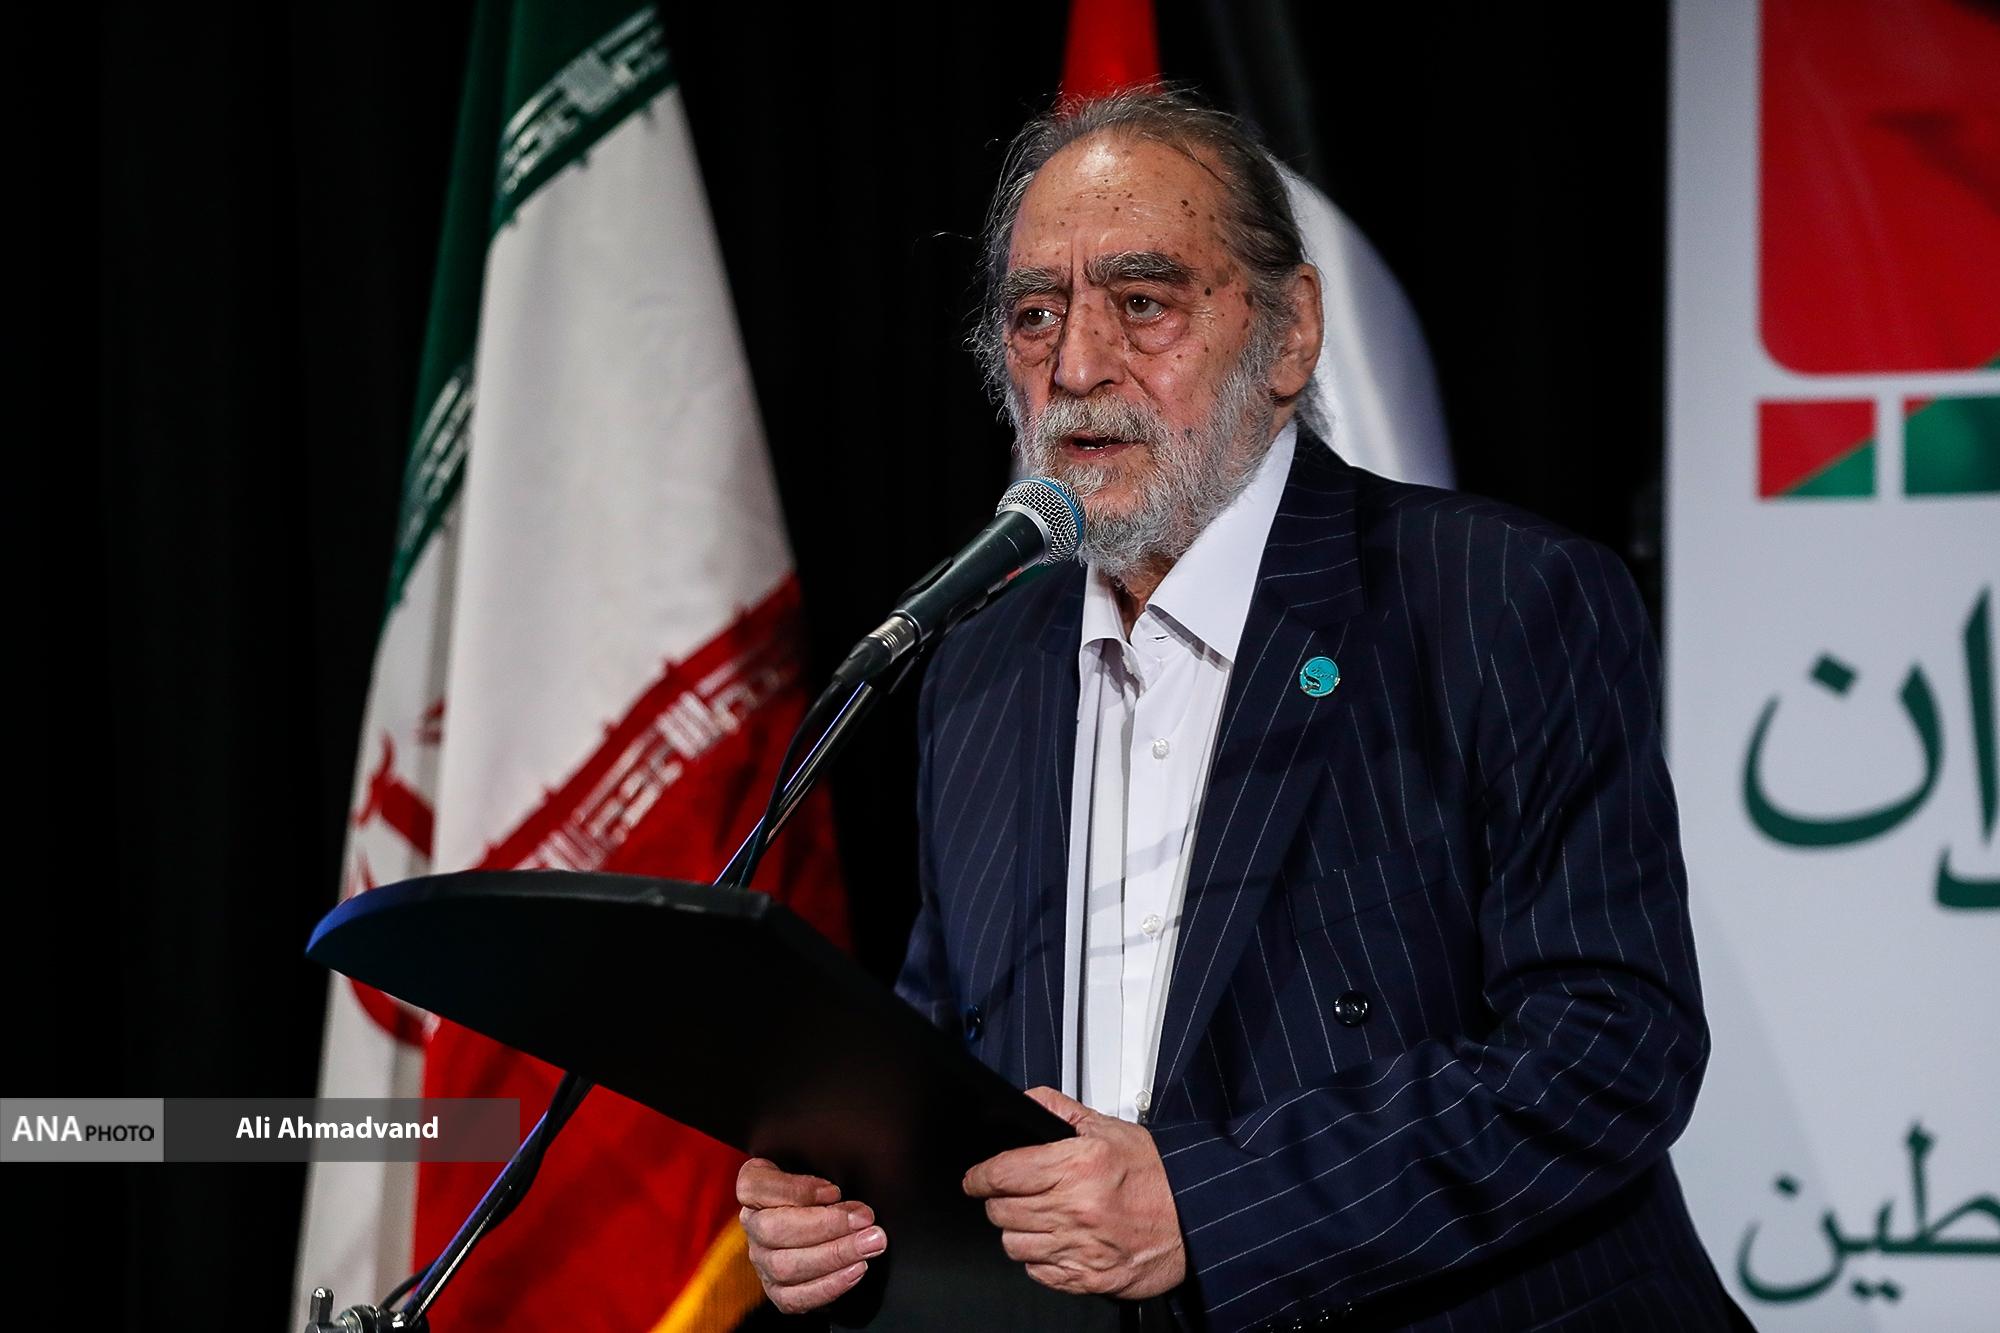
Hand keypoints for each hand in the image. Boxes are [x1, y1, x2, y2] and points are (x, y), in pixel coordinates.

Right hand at [736, 1157, 885, 1313]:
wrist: (824, 1221)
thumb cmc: (823, 1188)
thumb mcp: (820, 1166)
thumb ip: (824, 1170)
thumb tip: (843, 1198)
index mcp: (754, 1187)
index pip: (756, 1187)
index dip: (796, 1190)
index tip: (835, 1191)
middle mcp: (752, 1224)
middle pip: (774, 1230)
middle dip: (826, 1226)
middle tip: (865, 1220)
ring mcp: (761, 1260)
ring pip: (784, 1266)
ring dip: (834, 1255)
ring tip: (869, 1245)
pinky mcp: (776, 1290)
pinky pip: (794, 1298)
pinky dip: (828, 1286)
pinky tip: (855, 1270)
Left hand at [961, 1087, 1186, 1298]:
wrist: (1194, 1220)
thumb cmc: (1157, 1175)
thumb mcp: (1110, 1128)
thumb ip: (1060, 1111)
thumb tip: (1027, 1102)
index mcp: (1079, 1166)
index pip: (1003, 1173)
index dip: (980, 1176)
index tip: (975, 1179)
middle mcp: (1075, 1208)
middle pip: (1001, 1211)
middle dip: (999, 1201)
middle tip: (1012, 1195)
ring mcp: (1080, 1247)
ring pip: (1013, 1244)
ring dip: (1017, 1231)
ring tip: (1036, 1219)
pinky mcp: (1086, 1277)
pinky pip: (1037, 1272)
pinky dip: (1039, 1258)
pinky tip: (1056, 1242)